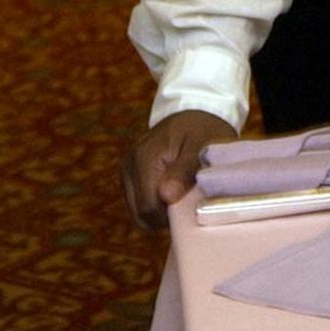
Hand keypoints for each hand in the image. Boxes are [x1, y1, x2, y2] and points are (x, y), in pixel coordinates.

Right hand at [124, 110, 235, 230]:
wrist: (193, 114)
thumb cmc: (202, 130)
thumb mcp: (202, 145)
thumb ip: (185, 170)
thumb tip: (166, 196)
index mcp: (145, 157)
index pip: (149, 207)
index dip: (171, 216)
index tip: (192, 206)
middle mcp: (129, 164)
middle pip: (141, 214)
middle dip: (165, 216)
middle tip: (189, 202)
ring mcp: (126, 170)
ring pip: (138, 213)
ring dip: (160, 212)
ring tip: (181, 195)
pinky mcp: (128, 175)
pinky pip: (138, 204)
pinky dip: (155, 206)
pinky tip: (171, 193)